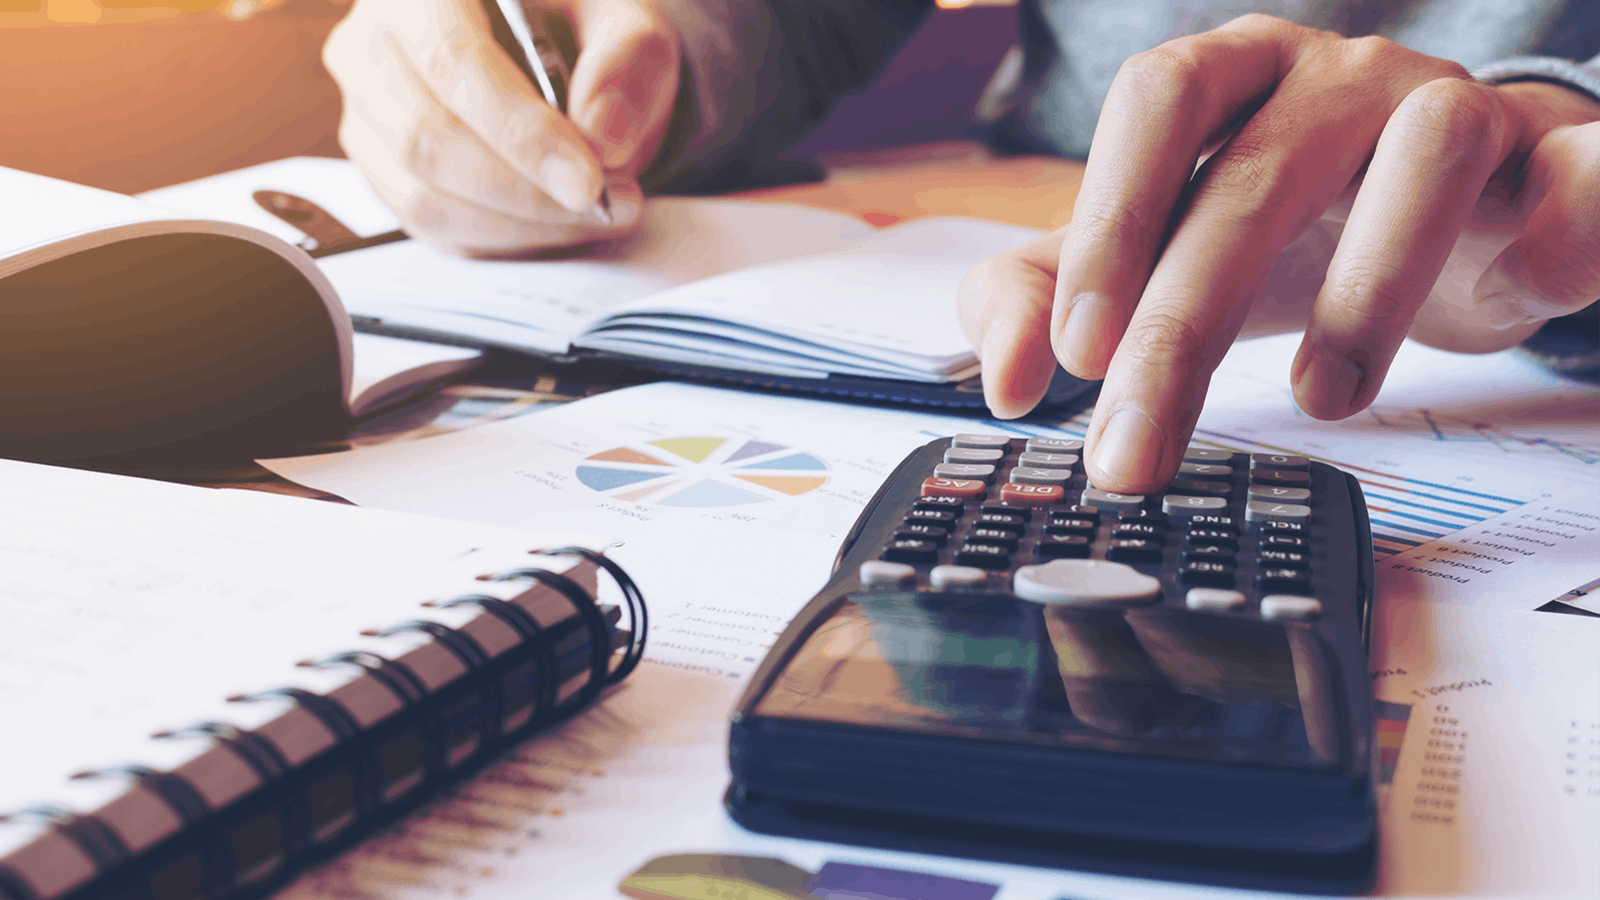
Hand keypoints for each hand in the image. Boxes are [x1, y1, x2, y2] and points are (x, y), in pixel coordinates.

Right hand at [323, 0, 679, 255]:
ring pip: (423, 197)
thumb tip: (602, 139)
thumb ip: (627, 65)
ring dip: (520, 224)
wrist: (556, 50)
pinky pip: (433, 228)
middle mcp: (372, 42)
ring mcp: (367, 112)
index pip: (453, 63)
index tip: (587, 183)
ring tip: (594, 212)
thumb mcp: (627, 21)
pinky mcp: (382, 172)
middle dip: (527, 192)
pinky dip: (503, 239)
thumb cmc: (581, 26)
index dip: (521, 135)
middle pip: (427, 139)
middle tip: (606, 203)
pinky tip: (555, 222)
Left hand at [959, 14, 1599, 492]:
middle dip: (1183, 325)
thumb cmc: (1288, 231)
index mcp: (1234, 78)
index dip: (1112, 217)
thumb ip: (1051, 297)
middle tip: (1137, 450)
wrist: (1459, 215)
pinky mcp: (1553, 160)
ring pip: (1423, 155)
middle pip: (1254, 174)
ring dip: (1365, 289)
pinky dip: (1564, 219)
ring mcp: (1454, 107)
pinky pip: (1576, 170)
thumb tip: (1004, 382)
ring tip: (1320, 402)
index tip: (1076, 354)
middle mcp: (1339, 76)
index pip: (1159, 101)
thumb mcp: (1154, 259)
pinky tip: (1519, 286)